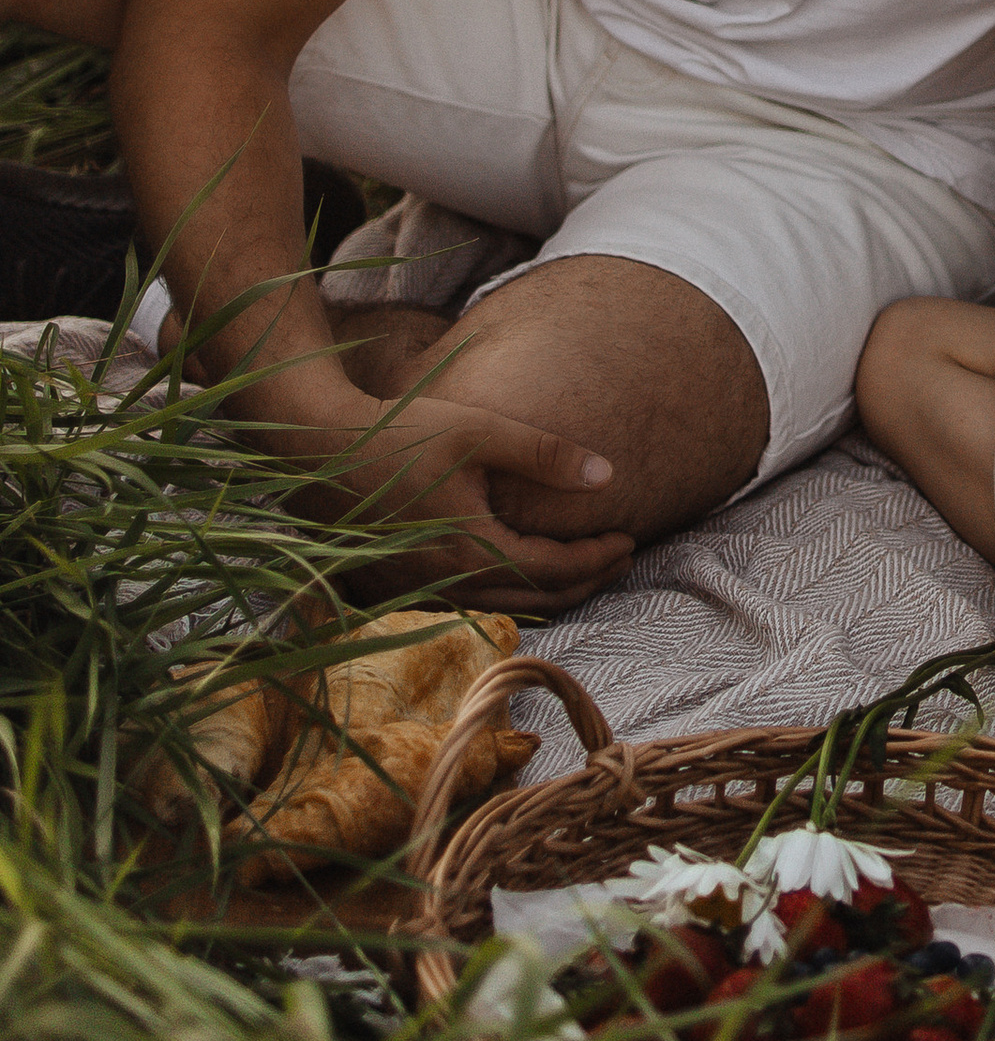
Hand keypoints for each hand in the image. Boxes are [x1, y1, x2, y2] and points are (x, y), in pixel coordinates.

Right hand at [274, 380, 635, 609]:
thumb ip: (545, 453)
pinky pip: (471, 606)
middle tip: (620, 557)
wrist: (319, 452)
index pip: (555, 570)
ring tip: (586, 568)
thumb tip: (609, 475)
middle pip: (537, 598)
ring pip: (505, 608)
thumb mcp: (480, 431)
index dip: (598, 558)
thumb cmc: (400, 435)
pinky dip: (510, 596)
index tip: (629, 537)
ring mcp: (422, 592)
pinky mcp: (401, 590)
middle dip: (586, 580)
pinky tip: (525, 575)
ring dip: (552, 592)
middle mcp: (448, 583)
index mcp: (472, 548)